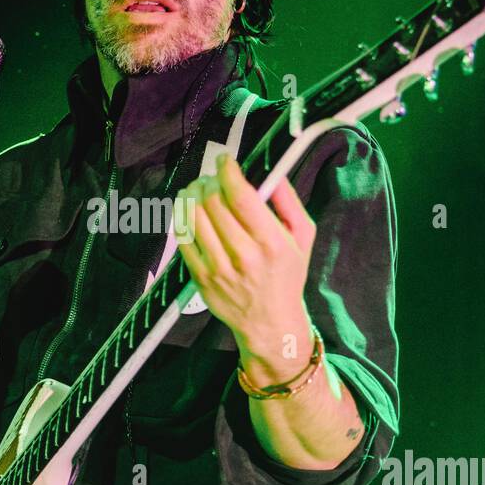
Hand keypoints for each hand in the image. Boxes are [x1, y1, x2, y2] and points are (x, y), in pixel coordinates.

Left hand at [175, 153, 316, 371]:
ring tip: (198, 189)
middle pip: (213, 202)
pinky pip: (182, 238)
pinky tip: (189, 209)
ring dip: (192, 194)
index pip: (241, 196)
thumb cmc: (287, 277)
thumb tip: (273, 173)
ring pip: (193, 216)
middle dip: (209, 181)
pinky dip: (182, 216)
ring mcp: (218, 268)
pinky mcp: (200, 277)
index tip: (225, 161)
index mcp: (271, 242)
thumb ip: (289, 202)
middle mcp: (243, 255)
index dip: (227, 171)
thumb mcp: (302, 238)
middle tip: (212, 178)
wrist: (270, 323)